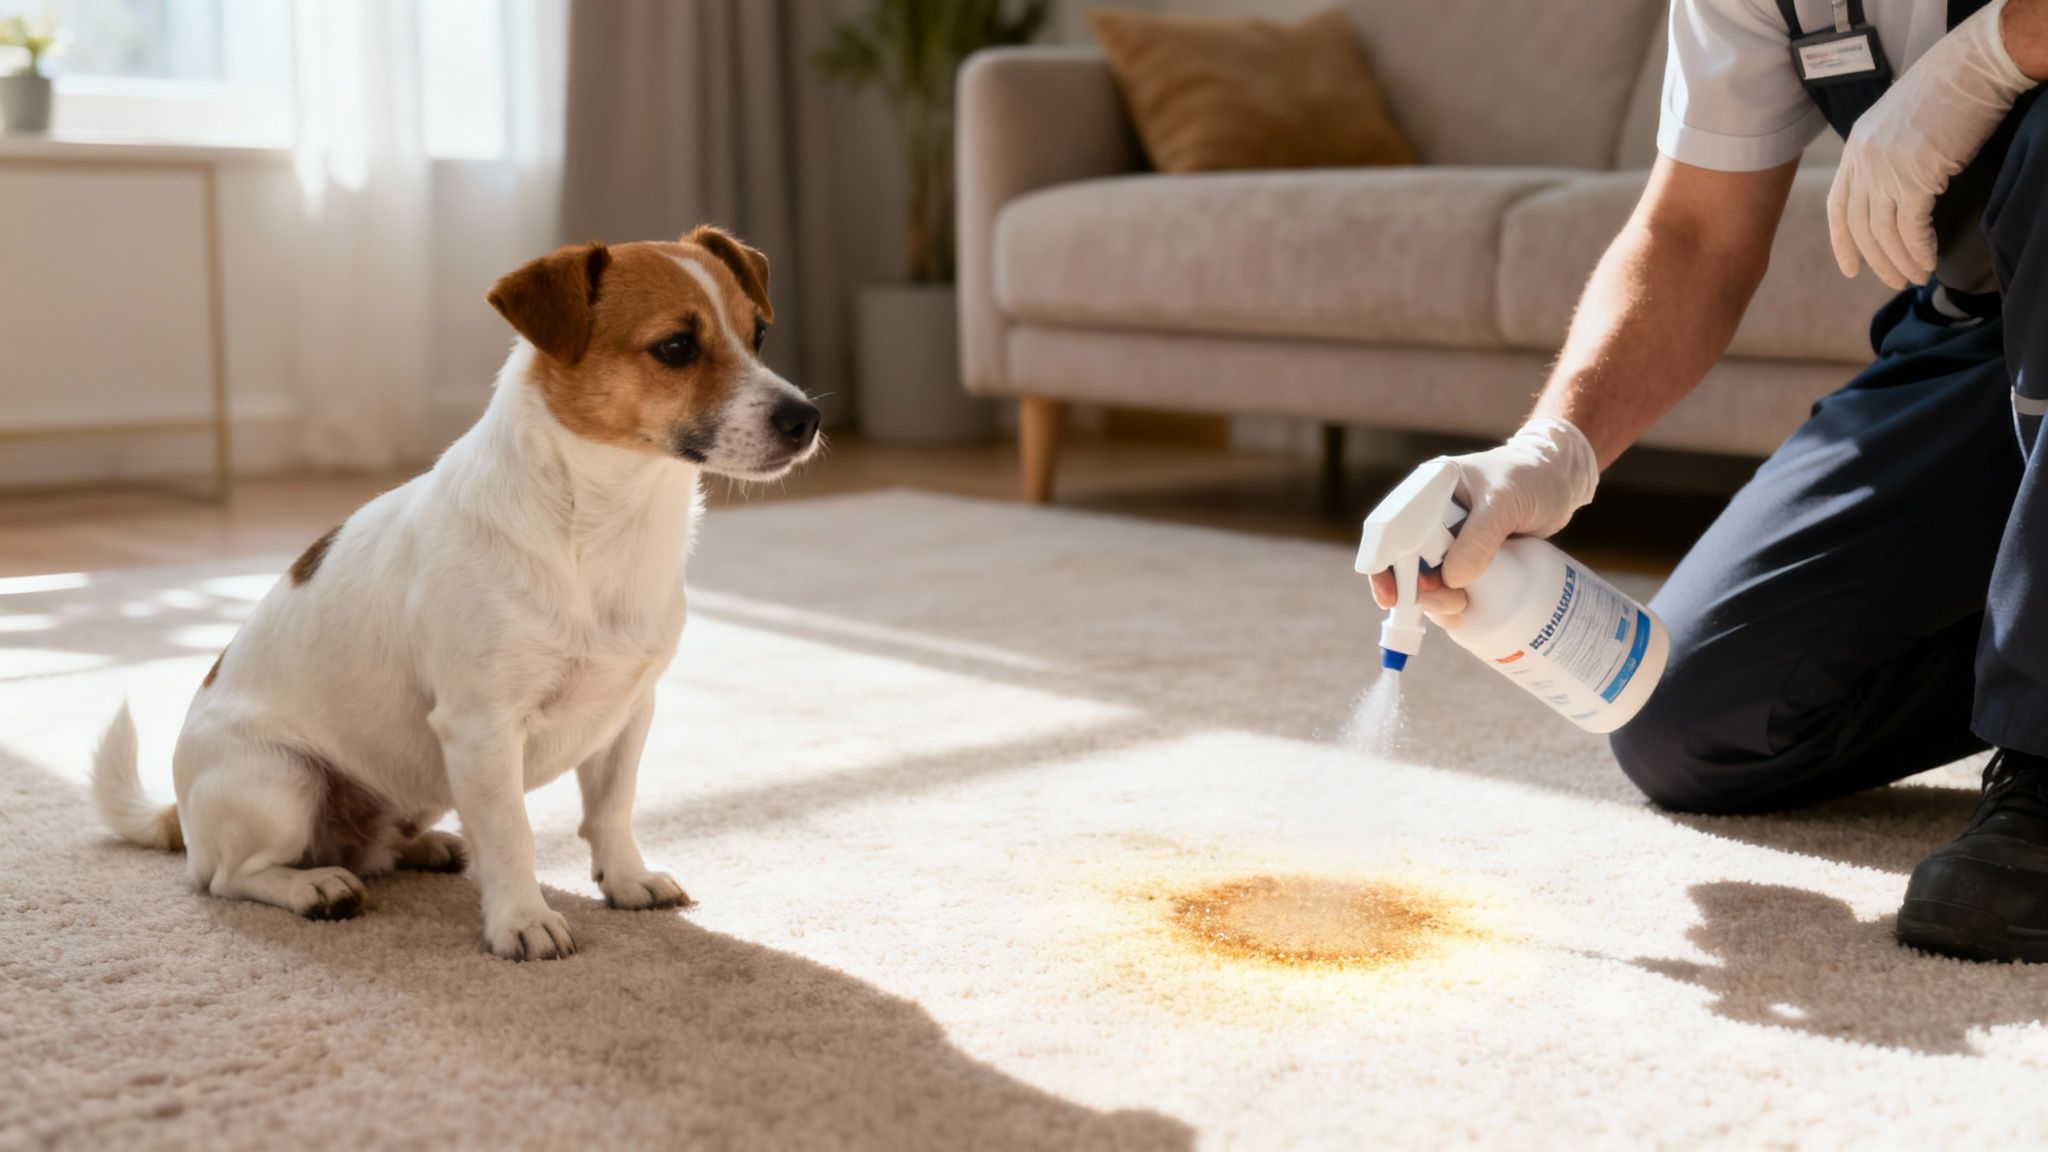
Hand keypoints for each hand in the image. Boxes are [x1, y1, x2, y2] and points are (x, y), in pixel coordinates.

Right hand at [1368, 417, 1597, 627]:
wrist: (1559, 481)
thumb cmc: (1531, 477)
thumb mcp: (1505, 501)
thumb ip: (1479, 537)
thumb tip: (1452, 579)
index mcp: (1428, 491)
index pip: (1391, 527)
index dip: (1382, 561)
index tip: (1390, 593)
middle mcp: (1431, 516)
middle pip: (1403, 559)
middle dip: (1414, 589)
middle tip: (1444, 605)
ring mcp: (1449, 539)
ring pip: (1426, 578)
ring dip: (1436, 601)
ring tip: (1460, 610)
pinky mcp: (1468, 557)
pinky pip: (1449, 585)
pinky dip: (1451, 603)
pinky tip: (1463, 614)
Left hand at [1828, 0, 2035, 289]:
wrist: (1971, 68)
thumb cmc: (1944, 91)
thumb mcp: (1897, 124)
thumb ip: (1885, 156)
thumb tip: (1894, 192)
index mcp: (1855, 149)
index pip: (1837, 206)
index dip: (1842, 242)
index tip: (1850, 270)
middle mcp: (1863, 162)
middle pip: (1859, 226)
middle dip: (1876, 260)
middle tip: (1894, 281)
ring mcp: (1886, 170)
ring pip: (1884, 232)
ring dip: (1900, 260)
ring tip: (1916, 277)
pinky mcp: (1914, 177)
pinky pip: (1911, 226)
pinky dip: (1918, 249)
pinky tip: (1928, 261)